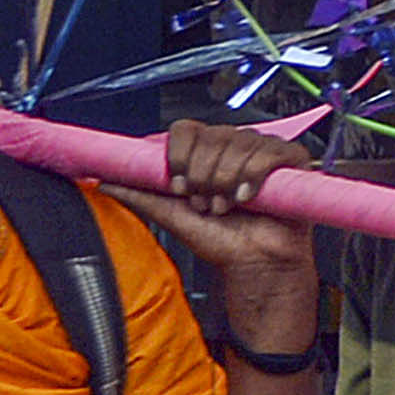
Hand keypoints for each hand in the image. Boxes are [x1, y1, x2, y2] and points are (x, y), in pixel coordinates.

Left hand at [118, 121, 321, 349]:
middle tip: (206, 202)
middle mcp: (232, 146)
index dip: (180, 156)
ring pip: (239, 143)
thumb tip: (104, 179)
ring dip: (227, 181)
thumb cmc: (221, 240)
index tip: (179, 186)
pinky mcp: (290, 161)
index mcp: (205, 153)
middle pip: (211, 135)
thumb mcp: (172, 216)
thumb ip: (141, 195)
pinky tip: (247, 197)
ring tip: (227, 206)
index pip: (186, 129)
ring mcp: (262, 151)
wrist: (254, 264)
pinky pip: (271, 152)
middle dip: (203, 175)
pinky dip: (255, 174)